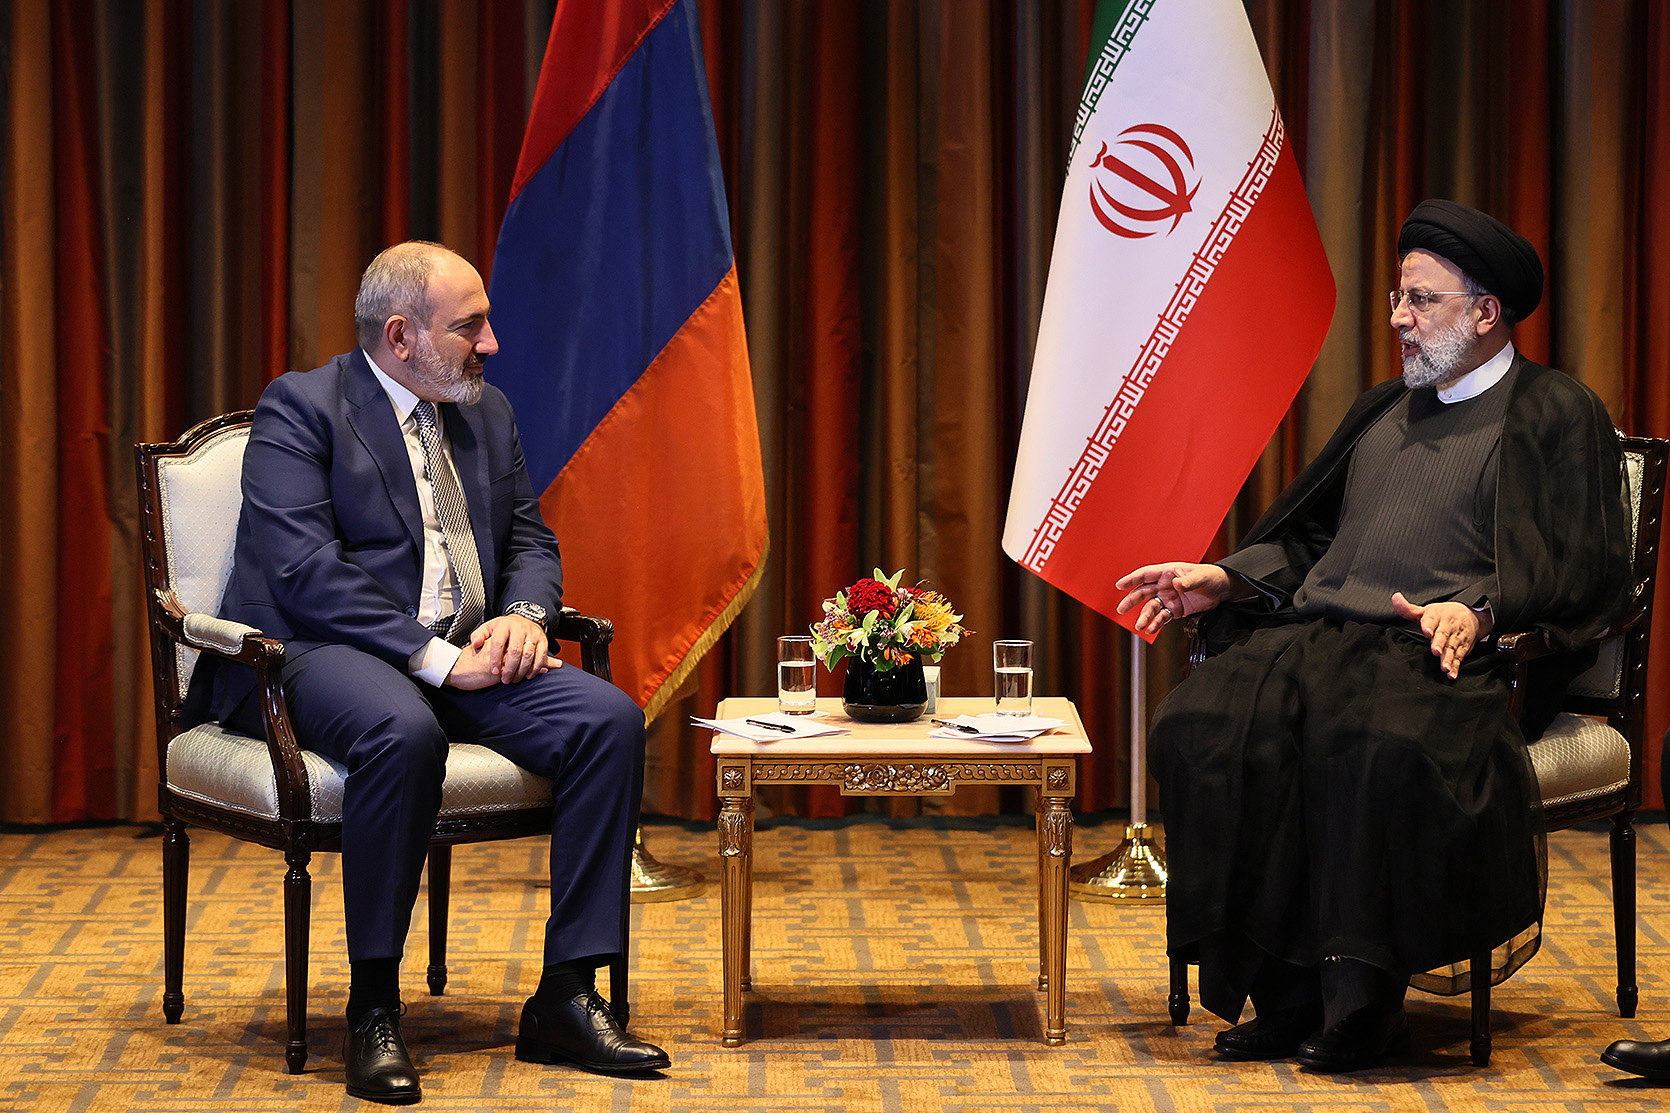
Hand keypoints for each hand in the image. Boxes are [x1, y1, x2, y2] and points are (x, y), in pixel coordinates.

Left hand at [444, 615, 560, 688]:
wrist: (525, 619)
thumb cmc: (504, 628)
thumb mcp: (489, 628)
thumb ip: (479, 635)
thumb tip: (476, 644)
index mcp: (505, 625)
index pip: (499, 643)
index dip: (495, 658)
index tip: (493, 671)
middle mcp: (520, 628)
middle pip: (515, 651)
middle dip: (510, 668)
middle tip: (505, 680)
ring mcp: (533, 634)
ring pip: (528, 655)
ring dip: (522, 670)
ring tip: (514, 680)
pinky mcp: (543, 640)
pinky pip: (541, 656)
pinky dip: (535, 668)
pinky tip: (528, 675)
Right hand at [1115, 562, 1232, 636]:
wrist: (1221, 590)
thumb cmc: (1210, 577)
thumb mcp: (1201, 577)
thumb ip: (1188, 581)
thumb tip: (1176, 584)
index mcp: (1167, 572)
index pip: (1146, 574)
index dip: (1132, 579)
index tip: (1120, 585)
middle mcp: (1164, 585)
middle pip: (1143, 592)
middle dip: (1131, 600)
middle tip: (1121, 610)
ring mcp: (1168, 598)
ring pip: (1151, 608)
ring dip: (1144, 617)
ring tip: (1140, 626)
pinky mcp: (1174, 610)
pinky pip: (1162, 618)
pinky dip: (1156, 624)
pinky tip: (1151, 629)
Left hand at [1391, 592, 1490, 679]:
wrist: (1473, 617)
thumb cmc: (1444, 614)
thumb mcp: (1428, 610)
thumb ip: (1409, 609)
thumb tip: (1395, 598)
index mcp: (1438, 615)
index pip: (1432, 619)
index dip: (1428, 625)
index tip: (1426, 631)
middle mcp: (1448, 626)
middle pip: (1443, 635)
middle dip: (1439, 643)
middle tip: (1435, 651)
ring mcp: (1456, 638)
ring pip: (1452, 648)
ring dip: (1448, 658)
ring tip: (1444, 667)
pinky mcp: (1463, 648)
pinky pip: (1459, 658)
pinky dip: (1456, 667)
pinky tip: (1451, 675)